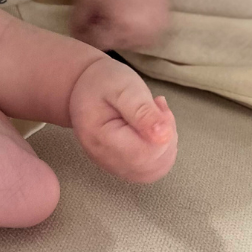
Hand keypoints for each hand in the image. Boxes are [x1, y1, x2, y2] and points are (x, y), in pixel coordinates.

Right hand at [69, 56, 177, 182]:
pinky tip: (152, 128)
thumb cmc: (102, 82)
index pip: (146, 151)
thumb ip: (141, 110)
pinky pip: (154, 168)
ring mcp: (114, 166)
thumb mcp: (122, 87)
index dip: (163, 130)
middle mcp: (104, 158)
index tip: (158, 102)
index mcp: (99, 138)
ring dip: (166, 141)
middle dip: (166, 133)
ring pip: (158, 168)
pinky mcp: (124, 168)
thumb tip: (164, 137)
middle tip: (155, 104)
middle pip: (154, 162)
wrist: (85, 86)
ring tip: (152, 114)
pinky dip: (162, 149)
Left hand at [70, 0, 168, 50]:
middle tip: (102, 17)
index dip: (88, 34)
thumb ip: (78, 23)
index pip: (97, 44)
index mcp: (118, 30)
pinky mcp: (163, 28)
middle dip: (105, 34)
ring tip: (118, 16)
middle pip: (114, 45)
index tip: (86, 23)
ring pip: (131, 44)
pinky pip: (145, 37)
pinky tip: (131, 16)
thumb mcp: (85, 0)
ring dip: (121, 35)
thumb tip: (75, 37)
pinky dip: (136, 31)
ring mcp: (154, 33)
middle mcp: (138, 36)